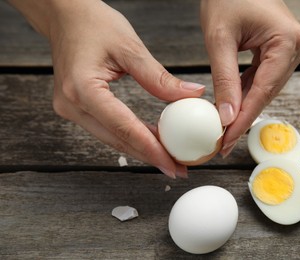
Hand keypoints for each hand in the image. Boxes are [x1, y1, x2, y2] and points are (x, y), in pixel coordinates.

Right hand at [9, 0, 204, 177]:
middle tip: (178, 169)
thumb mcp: (130, 47)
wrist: (65, 15)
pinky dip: (130, 136)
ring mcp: (70, 109)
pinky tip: (151, 141)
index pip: (124, 128)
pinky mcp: (77, 108)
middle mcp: (72, 105)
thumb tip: (191, 95)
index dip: (152, 149)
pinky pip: (107, 128)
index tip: (174, 164)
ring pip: (112, 138)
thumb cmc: (93, 23)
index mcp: (82, 89)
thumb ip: (160, 77)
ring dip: (141, 149)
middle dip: (149, 156)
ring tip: (170, 158)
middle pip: (117, 140)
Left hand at [200, 0, 299, 156]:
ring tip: (224, 129)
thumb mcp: (219, 39)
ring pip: (265, 88)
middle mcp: (297, 46)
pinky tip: (233, 106)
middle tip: (222, 142)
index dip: (243, 119)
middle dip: (242, 117)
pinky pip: (264, 78)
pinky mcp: (282, 50)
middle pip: (267, 92)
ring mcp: (292, 48)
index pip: (263, 90)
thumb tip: (228, 117)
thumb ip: (225, 80)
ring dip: (244, 107)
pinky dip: (246, 92)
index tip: (226, 141)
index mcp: (287, 40)